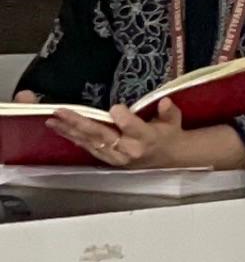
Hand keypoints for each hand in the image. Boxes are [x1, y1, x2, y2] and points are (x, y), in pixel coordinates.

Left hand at [59, 99, 189, 168]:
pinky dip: (74, 138)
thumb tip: (164, 102)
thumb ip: (169, 112)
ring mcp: (116, 156)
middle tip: (60, 112)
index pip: (130, 127)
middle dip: (79, 123)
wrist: (168, 157)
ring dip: (70, 131)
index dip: (122, 117)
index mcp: (146, 138)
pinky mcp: (108, 159)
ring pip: (90, 142)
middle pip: (101, 135)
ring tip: (53, 120)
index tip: (116, 108)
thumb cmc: (169, 133)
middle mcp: (128, 149)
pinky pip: (88, 148)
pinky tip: (61, 130)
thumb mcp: (174, 120)